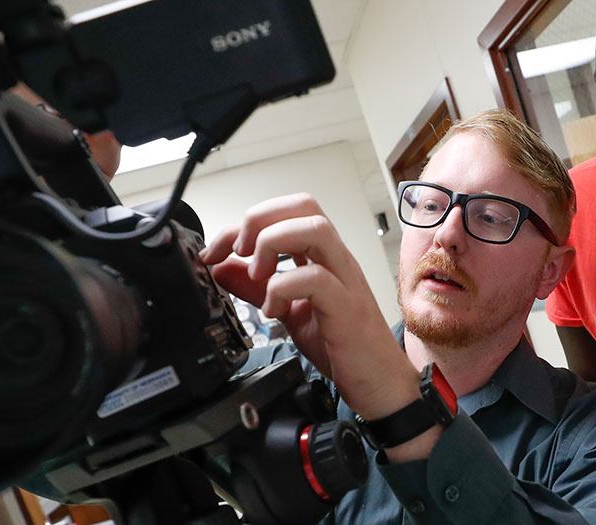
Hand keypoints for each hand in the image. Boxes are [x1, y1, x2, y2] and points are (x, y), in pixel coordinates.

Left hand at [199, 194, 420, 419]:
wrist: (380, 385)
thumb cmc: (343, 347)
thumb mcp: (288, 313)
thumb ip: (256, 289)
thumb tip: (223, 269)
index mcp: (322, 257)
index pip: (285, 214)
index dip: (242, 225)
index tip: (215, 251)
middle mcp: (336, 260)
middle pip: (303, 206)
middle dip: (259, 220)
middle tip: (238, 252)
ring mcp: (345, 280)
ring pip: (315, 229)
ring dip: (273, 244)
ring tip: (257, 274)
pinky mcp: (347, 308)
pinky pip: (316, 279)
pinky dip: (282, 289)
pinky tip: (272, 310)